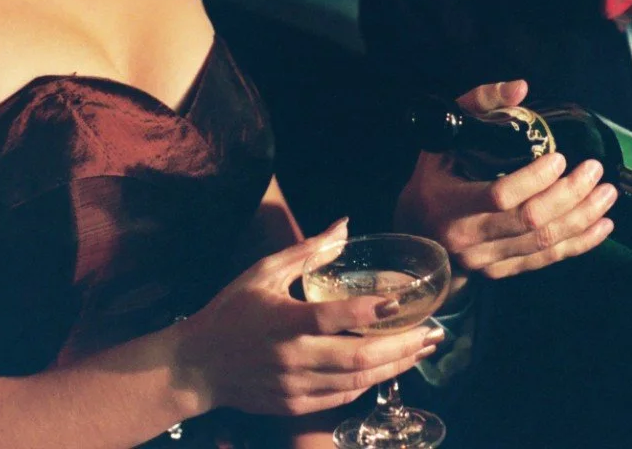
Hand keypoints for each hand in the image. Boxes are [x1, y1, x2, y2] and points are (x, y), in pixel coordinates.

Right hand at [175, 220, 443, 416]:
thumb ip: (307, 250)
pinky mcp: (295, 405)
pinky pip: (342, 397)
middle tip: (433, 333)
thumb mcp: (263, 272)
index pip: (332, 316)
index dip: (369, 309)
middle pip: (357, 357)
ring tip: (422, 350)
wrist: (198, 366)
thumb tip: (345, 226)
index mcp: (282, 321)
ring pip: (356, 381)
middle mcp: (291, 358)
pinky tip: (388, 367)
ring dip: (395, 366)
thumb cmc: (231, 311)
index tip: (401, 299)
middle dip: (401, 346)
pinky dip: (369, 383)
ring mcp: (294, 387)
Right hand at [394, 80, 616, 279]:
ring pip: (543, 242)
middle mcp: (469, 238)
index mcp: (451, 203)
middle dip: (570, 195)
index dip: (535, 179)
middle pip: (530, 221)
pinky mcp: (501, 272)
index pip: (500, 195)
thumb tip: (520, 89)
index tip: (561, 158)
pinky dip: (579, 243)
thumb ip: (479, 104)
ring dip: (582, 217)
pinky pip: (546, 259)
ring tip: (607, 194)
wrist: (417, 234)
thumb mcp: (444, 136)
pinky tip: (602, 225)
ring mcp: (486, 260)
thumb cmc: (434, 178)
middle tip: (595, 170)